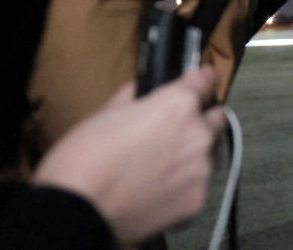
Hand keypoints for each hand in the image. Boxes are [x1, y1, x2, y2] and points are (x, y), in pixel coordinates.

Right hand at [33, 67, 226, 244]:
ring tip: (164, 166)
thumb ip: (135, 98)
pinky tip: (159, 190)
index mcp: (178, 105)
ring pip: (210, 154)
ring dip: (195, 154)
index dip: (201, 81)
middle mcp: (198, 134)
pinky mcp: (197, 200)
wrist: (76, 210)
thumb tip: (143, 93)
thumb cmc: (84, 155)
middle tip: (175, 132)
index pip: (206, 81)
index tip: (199, 84)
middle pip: (216, 118)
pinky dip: (185, 184)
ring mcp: (201, 169)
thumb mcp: (106, 112)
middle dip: (201, 120)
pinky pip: (198, 184)